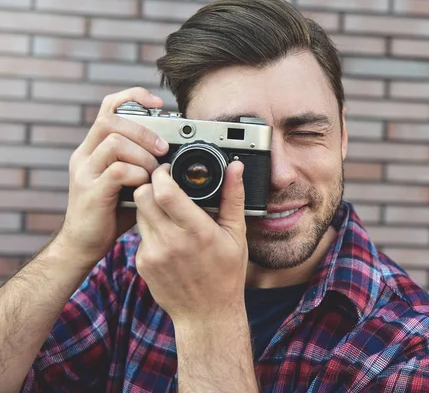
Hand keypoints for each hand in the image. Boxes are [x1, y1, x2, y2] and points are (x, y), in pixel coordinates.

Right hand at [58, 87, 168, 267]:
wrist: (85, 244)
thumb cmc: (112, 211)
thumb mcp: (129, 180)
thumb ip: (143, 163)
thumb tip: (174, 151)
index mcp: (94, 147)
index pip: (109, 106)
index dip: (133, 97)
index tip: (158, 103)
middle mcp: (85, 154)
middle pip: (111, 120)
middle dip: (144, 130)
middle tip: (163, 148)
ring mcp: (85, 172)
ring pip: (114, 142)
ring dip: (143, 154)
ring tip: (155, 171)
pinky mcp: (90, 191)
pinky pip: (117, 170)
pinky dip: (137, 174)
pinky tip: (144, 185)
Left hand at [134, 161, 247, 321]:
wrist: (206, 314)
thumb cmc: (226, 275)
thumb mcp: (236, 234)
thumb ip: (233, 197)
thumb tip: (235, 167)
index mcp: (196, 231)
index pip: (164, 191)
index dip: (161, 174)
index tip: (167, 170)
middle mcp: (170, 242)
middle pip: (142, 197)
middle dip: (151, 185)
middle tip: (163, 186)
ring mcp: (152, 254)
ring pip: (139, 213)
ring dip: (150, 206)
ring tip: (169, 212)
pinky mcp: (142, 264)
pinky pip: (139, 235)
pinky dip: (151, 229)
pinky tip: (167, 238)